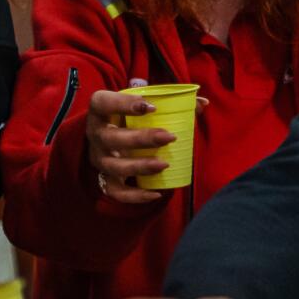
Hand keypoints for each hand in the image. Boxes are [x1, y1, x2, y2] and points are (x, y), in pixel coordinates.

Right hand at [86, 83, 172, 203]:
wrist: (112, 138)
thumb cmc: (130, 117)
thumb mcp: (143, 105)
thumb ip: (173, 102)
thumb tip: (203, 104)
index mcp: (100, 110)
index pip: (102, 102)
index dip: (123, 104)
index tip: (151, 106)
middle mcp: (95, 135)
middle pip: (111, 138)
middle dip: (141, 139)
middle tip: (169, 137)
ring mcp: (99, 159)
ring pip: (114, 167)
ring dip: (139, 166)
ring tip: (164, 164)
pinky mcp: (104, 179)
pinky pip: (116, 192)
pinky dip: (135, 196)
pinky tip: (157, 193)